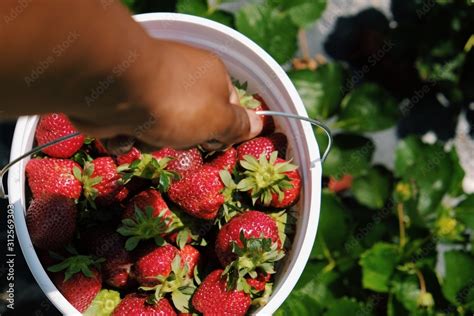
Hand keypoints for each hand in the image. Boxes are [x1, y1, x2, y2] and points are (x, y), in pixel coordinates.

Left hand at [70, 39, 262, 152]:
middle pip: (190, 122)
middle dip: (181, 139)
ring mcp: (148, 89)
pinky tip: (124, 133)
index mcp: (210, 76)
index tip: (214, 145)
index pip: (228, 107)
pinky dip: (127, 137)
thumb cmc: (177, 105)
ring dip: (151, 141)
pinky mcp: (121, 100)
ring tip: (145, 134)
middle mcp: (181, 79)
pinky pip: (131, 128)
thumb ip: (238, 125)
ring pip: (158, 129)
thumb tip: (260, 124)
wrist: (113, 90)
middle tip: (177, 138)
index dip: (222, 130)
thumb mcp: (218, 120)